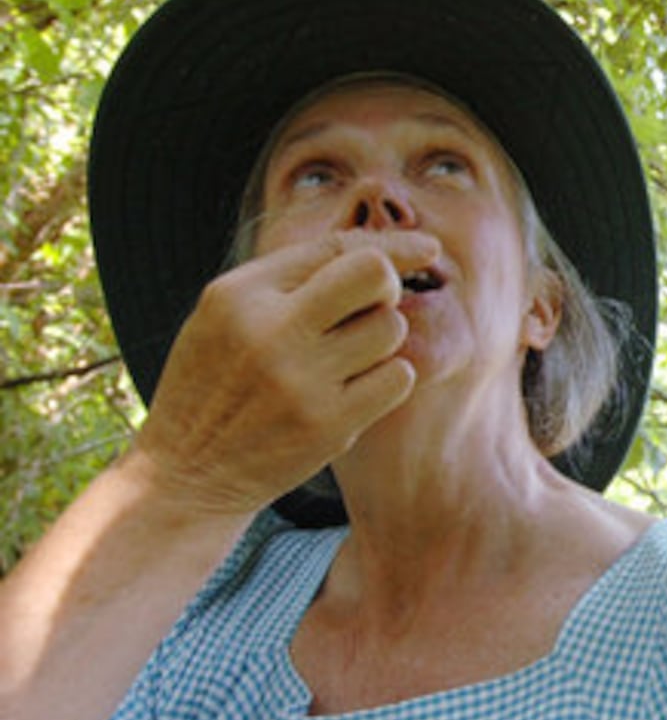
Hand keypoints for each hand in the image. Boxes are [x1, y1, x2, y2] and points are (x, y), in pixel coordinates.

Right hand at [128, 229, 440, 515]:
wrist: (186, 474)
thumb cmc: (216, 384)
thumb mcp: (225, 315)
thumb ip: (290, 279)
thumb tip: (384, 251)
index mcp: (238, 293)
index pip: (336, 247)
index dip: (392, 245)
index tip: (427, 247)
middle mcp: (269, 329)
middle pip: (374, 274)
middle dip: (388, 285)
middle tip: (373, 307)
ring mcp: (300, 379)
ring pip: (391, 327)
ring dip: (382, 340)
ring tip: (345, 360)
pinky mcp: (327, 424)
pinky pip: (398, 377)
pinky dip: (387, 380)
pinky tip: (354, 391)